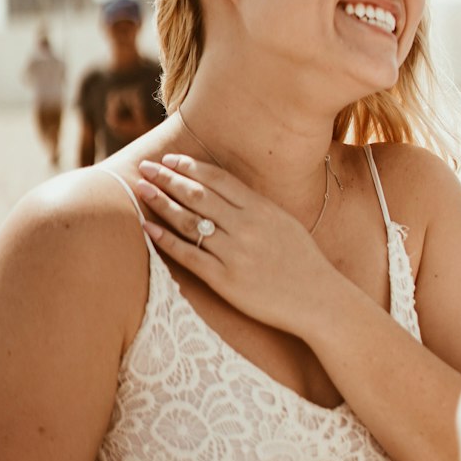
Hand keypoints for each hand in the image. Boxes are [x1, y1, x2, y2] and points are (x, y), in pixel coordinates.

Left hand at [136, 154, 327, 334]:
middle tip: (145, 168)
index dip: (190, 167)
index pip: (218, 179)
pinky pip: (188, 255)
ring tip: (140, 190)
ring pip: (188, 222)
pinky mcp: (225, 280)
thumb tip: (224, 192)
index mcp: (262, 209)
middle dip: (167, 178)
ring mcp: (235, 253)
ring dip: (161, 203)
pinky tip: (147, 228)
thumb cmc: (303, 262)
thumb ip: (255, 207)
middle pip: (198, 195)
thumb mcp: (284, 222)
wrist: (319, 300)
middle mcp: (247, 227)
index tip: (169, 160)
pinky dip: (165, 240)